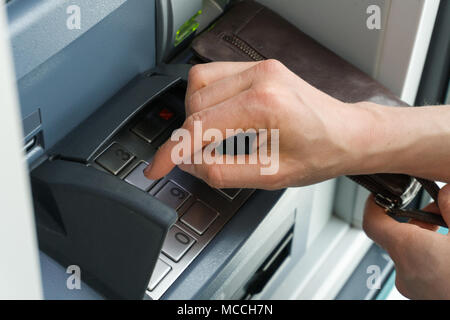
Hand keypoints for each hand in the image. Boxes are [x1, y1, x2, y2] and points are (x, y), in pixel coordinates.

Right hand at [144, 60, 373, 188]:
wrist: (346, 133)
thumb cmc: (319, 154)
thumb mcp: (270, 176)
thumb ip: (222, 172)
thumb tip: (189, 164)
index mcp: (264, 106)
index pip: (199, 127)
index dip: (171, 152)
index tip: (157, 167)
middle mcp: (260, 78)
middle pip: (194, 104)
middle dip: (188, 136)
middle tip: (198, 159)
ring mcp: (259, 67)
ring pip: (198, 84)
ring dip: (195, 115)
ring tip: (212, 138)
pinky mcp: (258, 66)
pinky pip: (214, 75)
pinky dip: (207, 99)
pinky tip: (220, 118)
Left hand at [363, 184, 449, 298]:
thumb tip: (446, 192)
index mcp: (410, 250)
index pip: (372, 223)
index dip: (374, 205)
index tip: (380, 196)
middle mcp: (406, 272)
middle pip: (395, 236)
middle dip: (416, 219)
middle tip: (440, 211)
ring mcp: (414, 288)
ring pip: (409, 253)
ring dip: (425, 237)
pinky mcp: (424, 296)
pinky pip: (419, 269)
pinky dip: (430, 255)